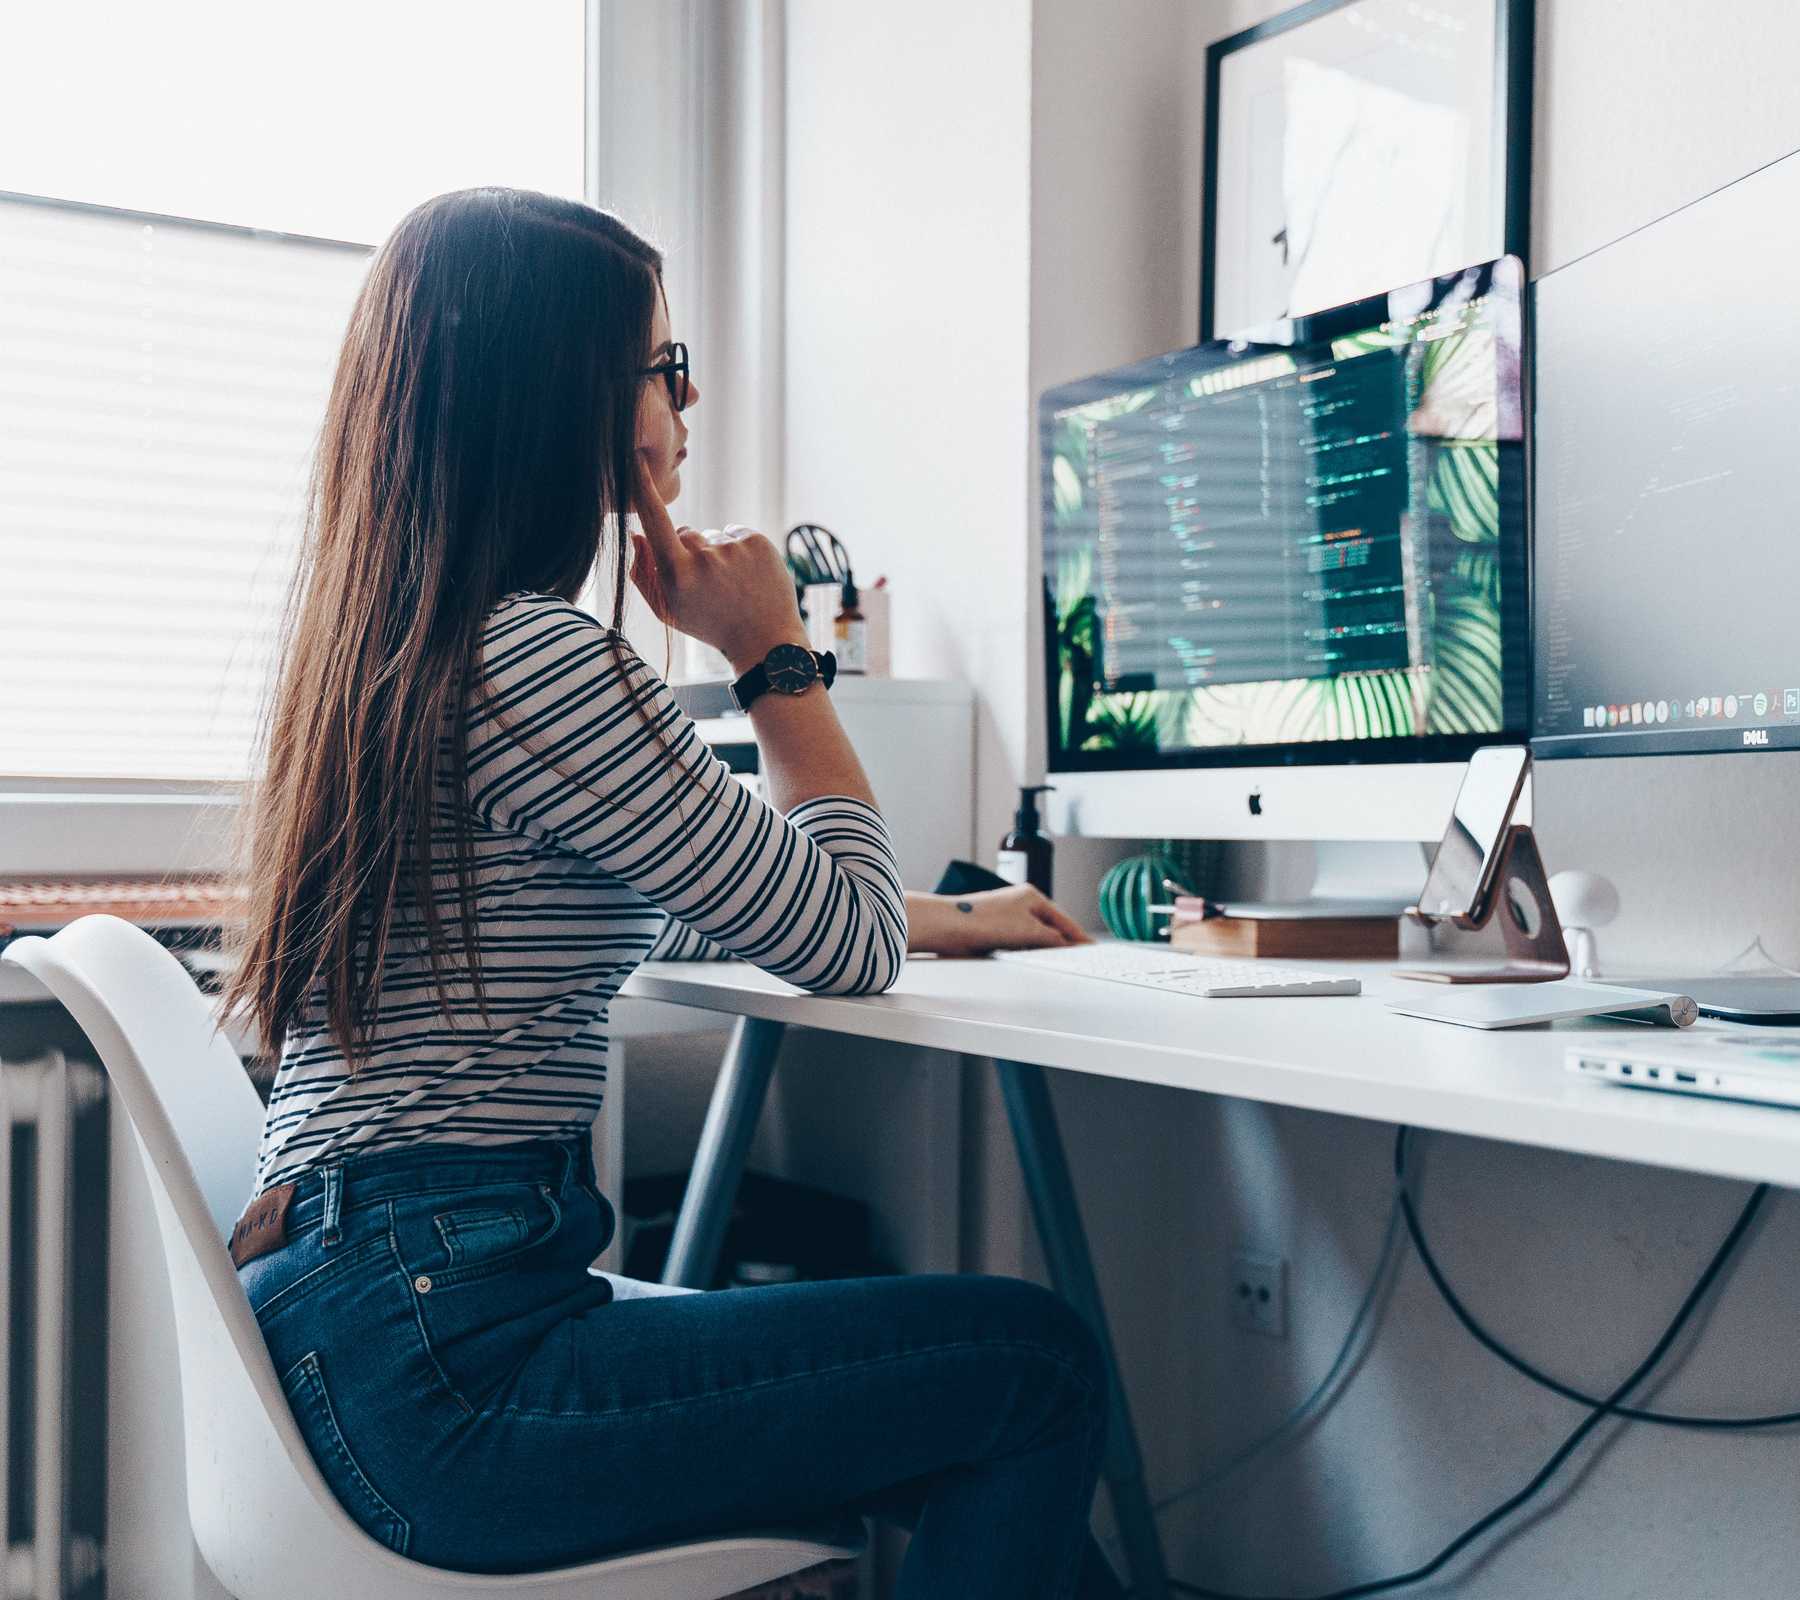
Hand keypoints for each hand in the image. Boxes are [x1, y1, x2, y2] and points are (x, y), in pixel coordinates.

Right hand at [630, 458, 806, 671]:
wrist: (765, 642)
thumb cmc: (710, 626)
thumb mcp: (668, 610)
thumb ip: (643, 574)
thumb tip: (635, 535)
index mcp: (679, 575)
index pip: (654, 520)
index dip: (643, 488)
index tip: (635, 458)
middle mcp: (706, 557)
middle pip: (684, 533)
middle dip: (689, 551)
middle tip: (708, 585)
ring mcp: (734, 548)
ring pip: (711, 535)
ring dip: (716, 553)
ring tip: (731, 585)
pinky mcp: (757, 541)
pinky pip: (734, 532)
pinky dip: (736, 549)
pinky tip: (745, 576)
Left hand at [905, 886, 1092, 957]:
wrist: (950, 927)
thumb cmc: (984, 920)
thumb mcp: (1028, 931)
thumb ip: (1052, 938)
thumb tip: (1066, 944)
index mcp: (1032, 897)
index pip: (1063, 920)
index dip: (1077, 935)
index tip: (1090, 947)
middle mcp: (1021, 904)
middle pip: (1050, 927)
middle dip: (1063, 942)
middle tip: (1078, 958)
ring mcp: (1008, 917)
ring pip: (1035, 936)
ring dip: (1044, 948)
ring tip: (1059, 961)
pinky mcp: (996, 931)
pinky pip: (1021, 942)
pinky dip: (1029, 950)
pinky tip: (1032, 959)